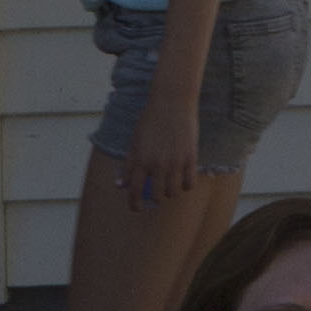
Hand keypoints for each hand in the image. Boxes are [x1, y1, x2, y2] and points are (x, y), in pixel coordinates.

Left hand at [123, 83, 204, 212]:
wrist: (172, 102)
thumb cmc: (150, 120)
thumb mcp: (135, 141)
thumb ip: (128, 165)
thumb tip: (120, 186)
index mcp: (140, 160)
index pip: (135, 191)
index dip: (134, 204)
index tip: (137, 208)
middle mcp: (157, 164)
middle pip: (157, 196)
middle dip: (155, 196)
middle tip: (157, 190)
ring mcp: (175, 162)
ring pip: (173, 192)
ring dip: (171, 191)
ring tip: (170, 182)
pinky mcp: (190, 158)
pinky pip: (189, 184)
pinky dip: (186, 185)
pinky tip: (183, 179)